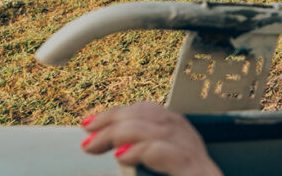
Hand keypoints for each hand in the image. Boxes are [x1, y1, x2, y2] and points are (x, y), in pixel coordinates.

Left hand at [80, 101, 222, 175]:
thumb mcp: (156, 164)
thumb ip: (141, 151)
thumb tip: (112, 148)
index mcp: (180, 136)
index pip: (148, 111)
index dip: (118, 112)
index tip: (90, 122)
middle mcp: (188, 140)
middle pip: (151, 116)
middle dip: (114, 121)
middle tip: (87, 135)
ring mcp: (192, 154)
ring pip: (157, 129)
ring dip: (121, 133)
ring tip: (96, 144)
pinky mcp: (194, 169)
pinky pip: (167, 152)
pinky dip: (142, 150)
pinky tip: (122, 156)